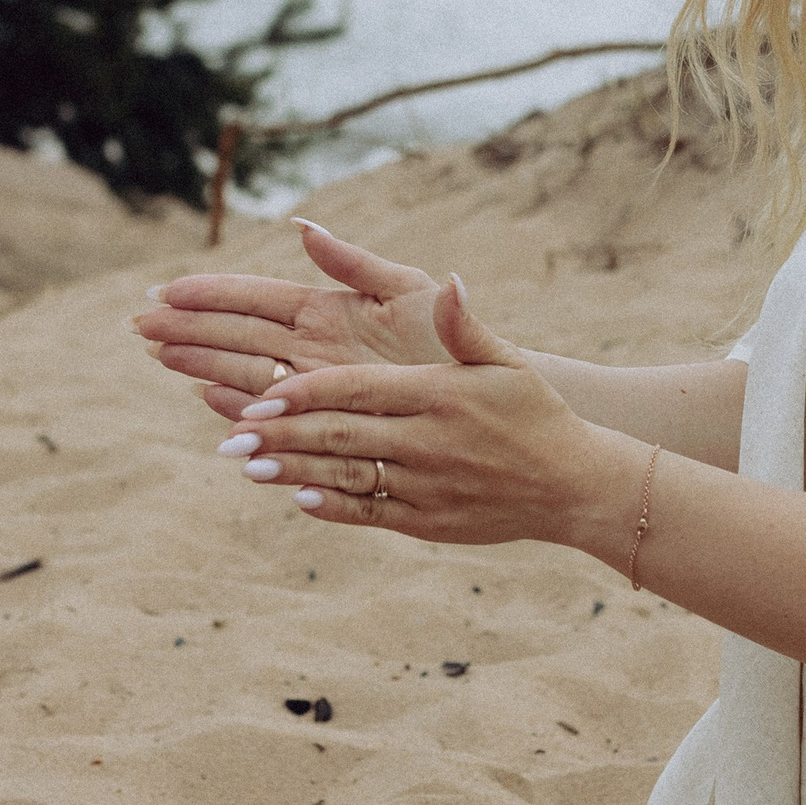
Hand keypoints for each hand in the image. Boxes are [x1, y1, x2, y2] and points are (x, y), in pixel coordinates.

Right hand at [134, 220, 455, 425]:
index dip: (209, 293)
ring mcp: (314, 382)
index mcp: (325, 308)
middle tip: (140, 325)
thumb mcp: (405, 291)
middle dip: (188, 329)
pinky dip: (240, 407)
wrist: (482, 389)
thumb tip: (301, 227)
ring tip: (159, 356)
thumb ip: (353, 263)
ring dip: (200, 364)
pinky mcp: (324, 418)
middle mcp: (311, 345)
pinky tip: (206, 399)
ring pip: (245, 371)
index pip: (254, 297)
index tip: (166, 289)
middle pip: (236, 335)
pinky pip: (273, 412)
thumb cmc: (451, 338)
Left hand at [214, 276, 635, 553]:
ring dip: (293, 471)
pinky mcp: (429, 521)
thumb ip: (464, 325)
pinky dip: (334, 508)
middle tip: (232, 433)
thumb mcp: (505, 360)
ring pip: (348, 476)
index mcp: (437, 395)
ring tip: (247, 465)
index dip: (304, 394)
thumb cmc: (534, 413)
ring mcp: (426, 485)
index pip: (355, 391)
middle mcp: (427, 441)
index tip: (262, 395)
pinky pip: (372, 513)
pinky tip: (299, 499)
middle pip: (340, 435)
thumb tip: (451, 283)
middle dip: (281, 434)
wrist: (573, 485)